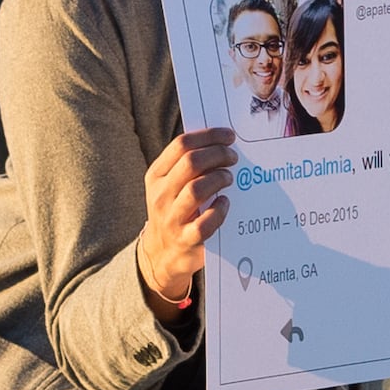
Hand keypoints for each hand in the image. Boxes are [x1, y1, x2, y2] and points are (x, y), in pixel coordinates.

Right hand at [138, 128, 238, 316]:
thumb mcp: (169, 186)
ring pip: (196, 189)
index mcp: (156, 176)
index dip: (209, 136)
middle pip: (191, 163)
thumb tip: (220, 141)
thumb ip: (187, 166)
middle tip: (233, 157)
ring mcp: (171, 219)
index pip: (181, 145)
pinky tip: (225, 203)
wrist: (162, 253)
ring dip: (219, 179)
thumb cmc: (174, 211)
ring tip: (228, 178)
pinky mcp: (186, 240)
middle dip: (218, 154)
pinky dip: (220, 210)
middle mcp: (160, 195)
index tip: (229, 136)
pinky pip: (205, 223)